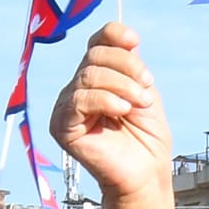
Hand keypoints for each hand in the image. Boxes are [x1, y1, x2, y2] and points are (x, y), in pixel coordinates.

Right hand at [49, 23, 171, 201]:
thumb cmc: (146, 136)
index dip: (113, 35)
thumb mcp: (143, 90)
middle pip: (94, 56)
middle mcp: (78, 88)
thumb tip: (126, 36)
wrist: (145, 172)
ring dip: (122, 86)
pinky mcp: (62, 127)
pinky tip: (122, 110)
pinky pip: (79, 100)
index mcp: (97, 77)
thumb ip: (130, 64)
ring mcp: (67, 107)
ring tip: (140, 104)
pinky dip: (106, 100)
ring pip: (88, 75)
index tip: (135, 41)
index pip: (97, 43)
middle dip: (127, 66)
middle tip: (147, 89)